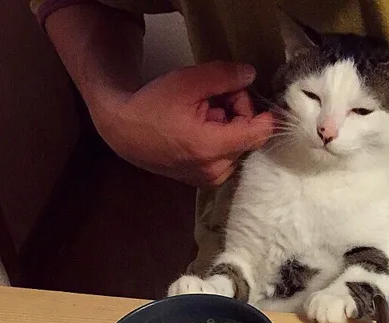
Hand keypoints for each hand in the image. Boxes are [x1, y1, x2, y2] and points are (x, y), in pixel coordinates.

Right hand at [91, 62, 274, 186]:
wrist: (125, 133)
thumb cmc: (153, 106)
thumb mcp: (187, 82)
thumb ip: (223, 77)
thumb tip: (251, 75)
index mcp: (211, 147)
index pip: (258, 133)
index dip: (262, 112)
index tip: (252, 97)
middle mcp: (216, 170)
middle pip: (250, 137)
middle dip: (238, 114)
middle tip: (214, 99)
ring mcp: (212, 179)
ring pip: (240, 147)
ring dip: (229, 127)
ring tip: (203, 115)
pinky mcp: (207, 182)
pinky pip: (229, 157)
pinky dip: (222, 140)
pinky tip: (201, 130)